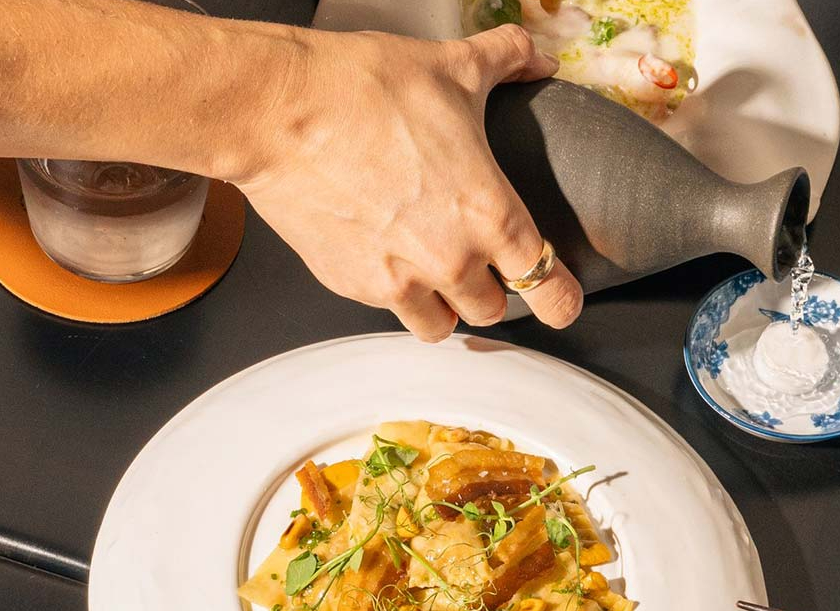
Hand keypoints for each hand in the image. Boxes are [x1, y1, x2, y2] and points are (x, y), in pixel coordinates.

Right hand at [239, 25, 583, 340]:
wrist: (278, 113)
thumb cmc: (361, 90)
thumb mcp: (451, 67)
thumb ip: (507, 60)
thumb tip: (536, 56)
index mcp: (488, 212)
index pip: (546, 284)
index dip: (561, 298)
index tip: (562, 300)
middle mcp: (449, 259)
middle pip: (494, 310)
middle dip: (493, 291)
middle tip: (483, 264)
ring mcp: (398, 280)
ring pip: (441, 325)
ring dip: (446, 305)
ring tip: (435, 272)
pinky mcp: (354, 285)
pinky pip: (390, 308)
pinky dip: (396, 291)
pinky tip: (386, 251)